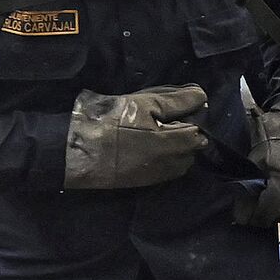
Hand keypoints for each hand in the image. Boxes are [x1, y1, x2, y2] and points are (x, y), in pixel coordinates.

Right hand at [64, 84, 207, 190]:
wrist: (77, 151)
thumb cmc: (111, 122)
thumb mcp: (145, 103)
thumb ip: (178, 101)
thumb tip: (202, 97)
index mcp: (176, 144)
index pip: (200, 129)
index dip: (191, 115)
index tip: (175, 106)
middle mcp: (173, 164)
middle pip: (193, 145)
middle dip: (184, 130)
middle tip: (160, 117)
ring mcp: (160, 176)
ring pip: (180, 158)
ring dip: (174, 144)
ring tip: (151, 130)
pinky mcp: (146, 182)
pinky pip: (166, 167)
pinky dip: (163, 155)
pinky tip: (144, 143)